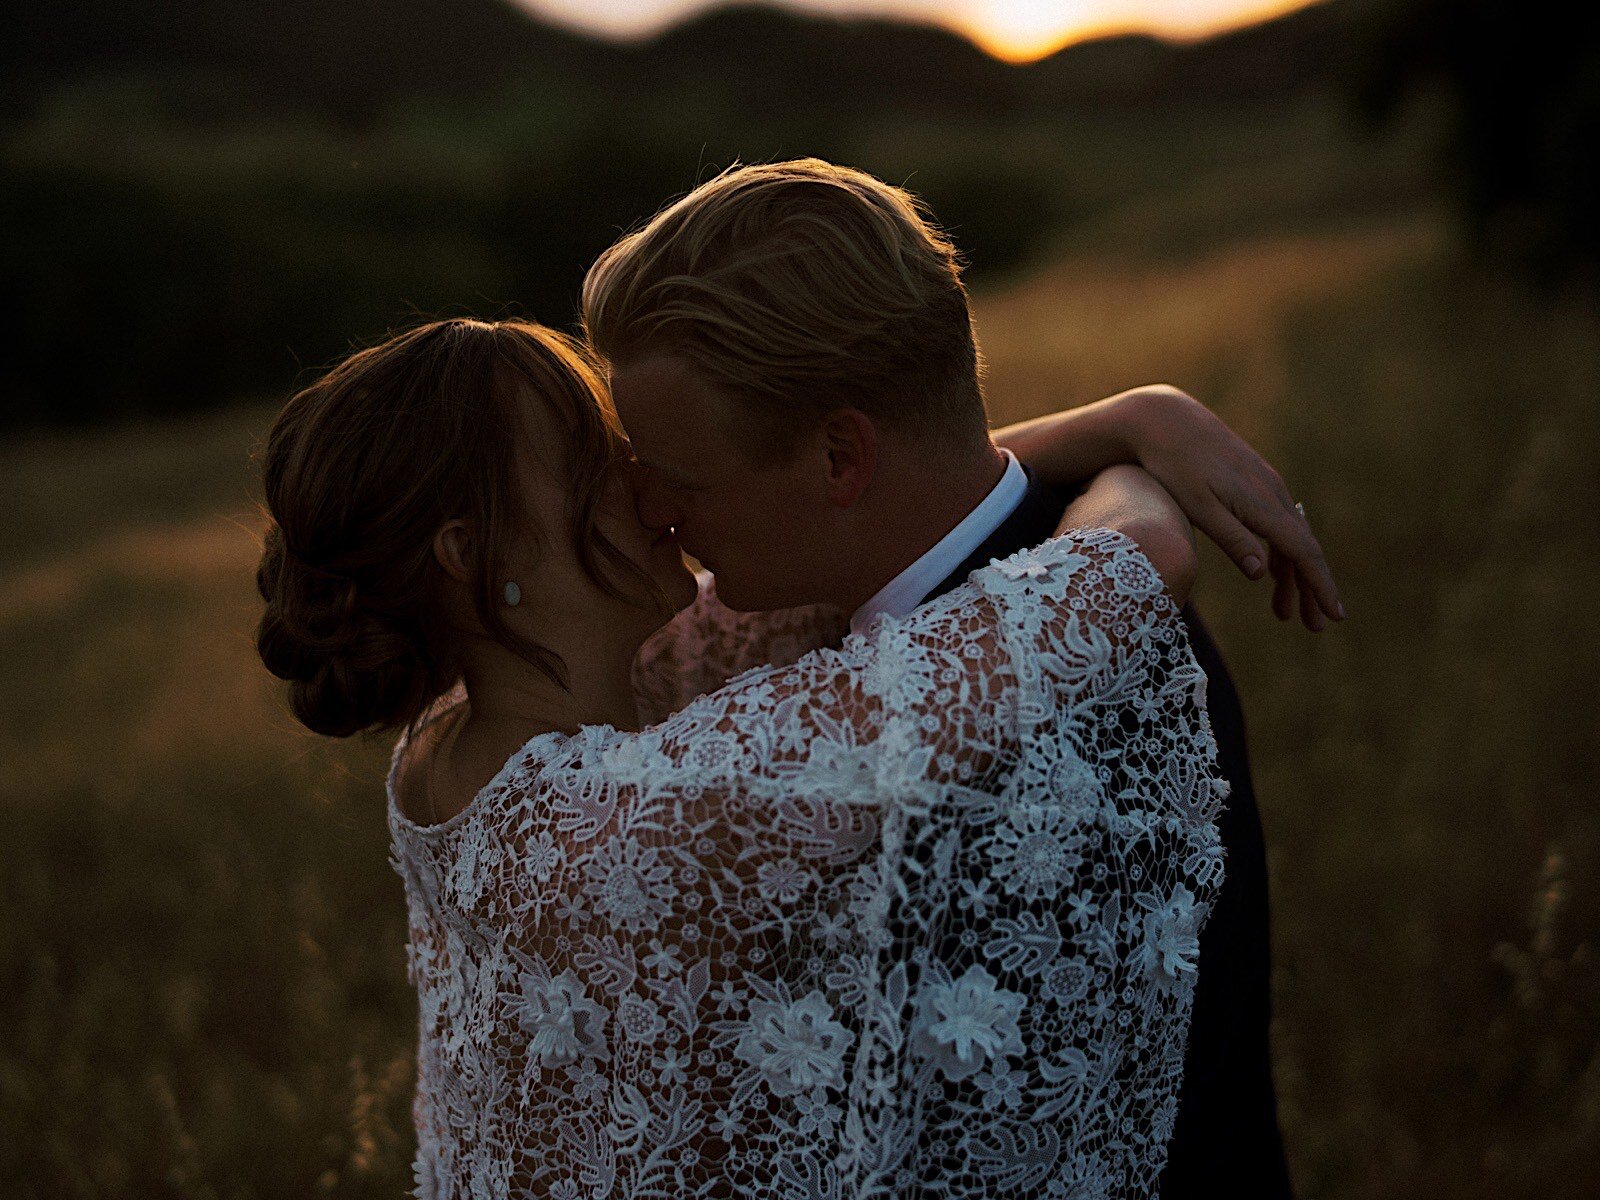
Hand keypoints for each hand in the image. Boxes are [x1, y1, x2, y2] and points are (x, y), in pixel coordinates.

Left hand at [1119, 385, 1343, 630]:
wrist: (1166, 420)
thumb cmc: (1174, 465)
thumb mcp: (1197, 506)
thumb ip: (1231, 538)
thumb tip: (1262, 573)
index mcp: (1261, 503)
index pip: (1302, 552)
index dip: (1319, 586)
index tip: (1333, 615)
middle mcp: (1272, 493)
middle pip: (1303, 549)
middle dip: (1311, 590)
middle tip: (1316, 627)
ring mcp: (1266, 486)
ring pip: (1290, 538)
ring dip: (1292, 577)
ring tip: (1284, 614)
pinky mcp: (1255, 483)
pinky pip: (1277, 524)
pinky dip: (1278, 553)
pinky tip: (1272, 573)